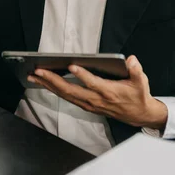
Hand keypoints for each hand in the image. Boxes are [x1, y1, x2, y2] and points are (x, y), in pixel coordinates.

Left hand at [27, 56, 167, 128]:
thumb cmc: (138, 96)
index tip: (72, 66)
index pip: (93, 83)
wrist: (138, 115)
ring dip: (48, 85)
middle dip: (53, 80)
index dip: (82, 75)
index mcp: (109, 92)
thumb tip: (130, 59)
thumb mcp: (142, 82)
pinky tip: (42, 82)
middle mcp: (95, 99)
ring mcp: (88, 104)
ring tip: (33, 75)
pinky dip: (53, 89)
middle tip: (38, 70)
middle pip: (71, 90)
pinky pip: (66, 97)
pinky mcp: (85, 105)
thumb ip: (136, 70)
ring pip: (65, 94)